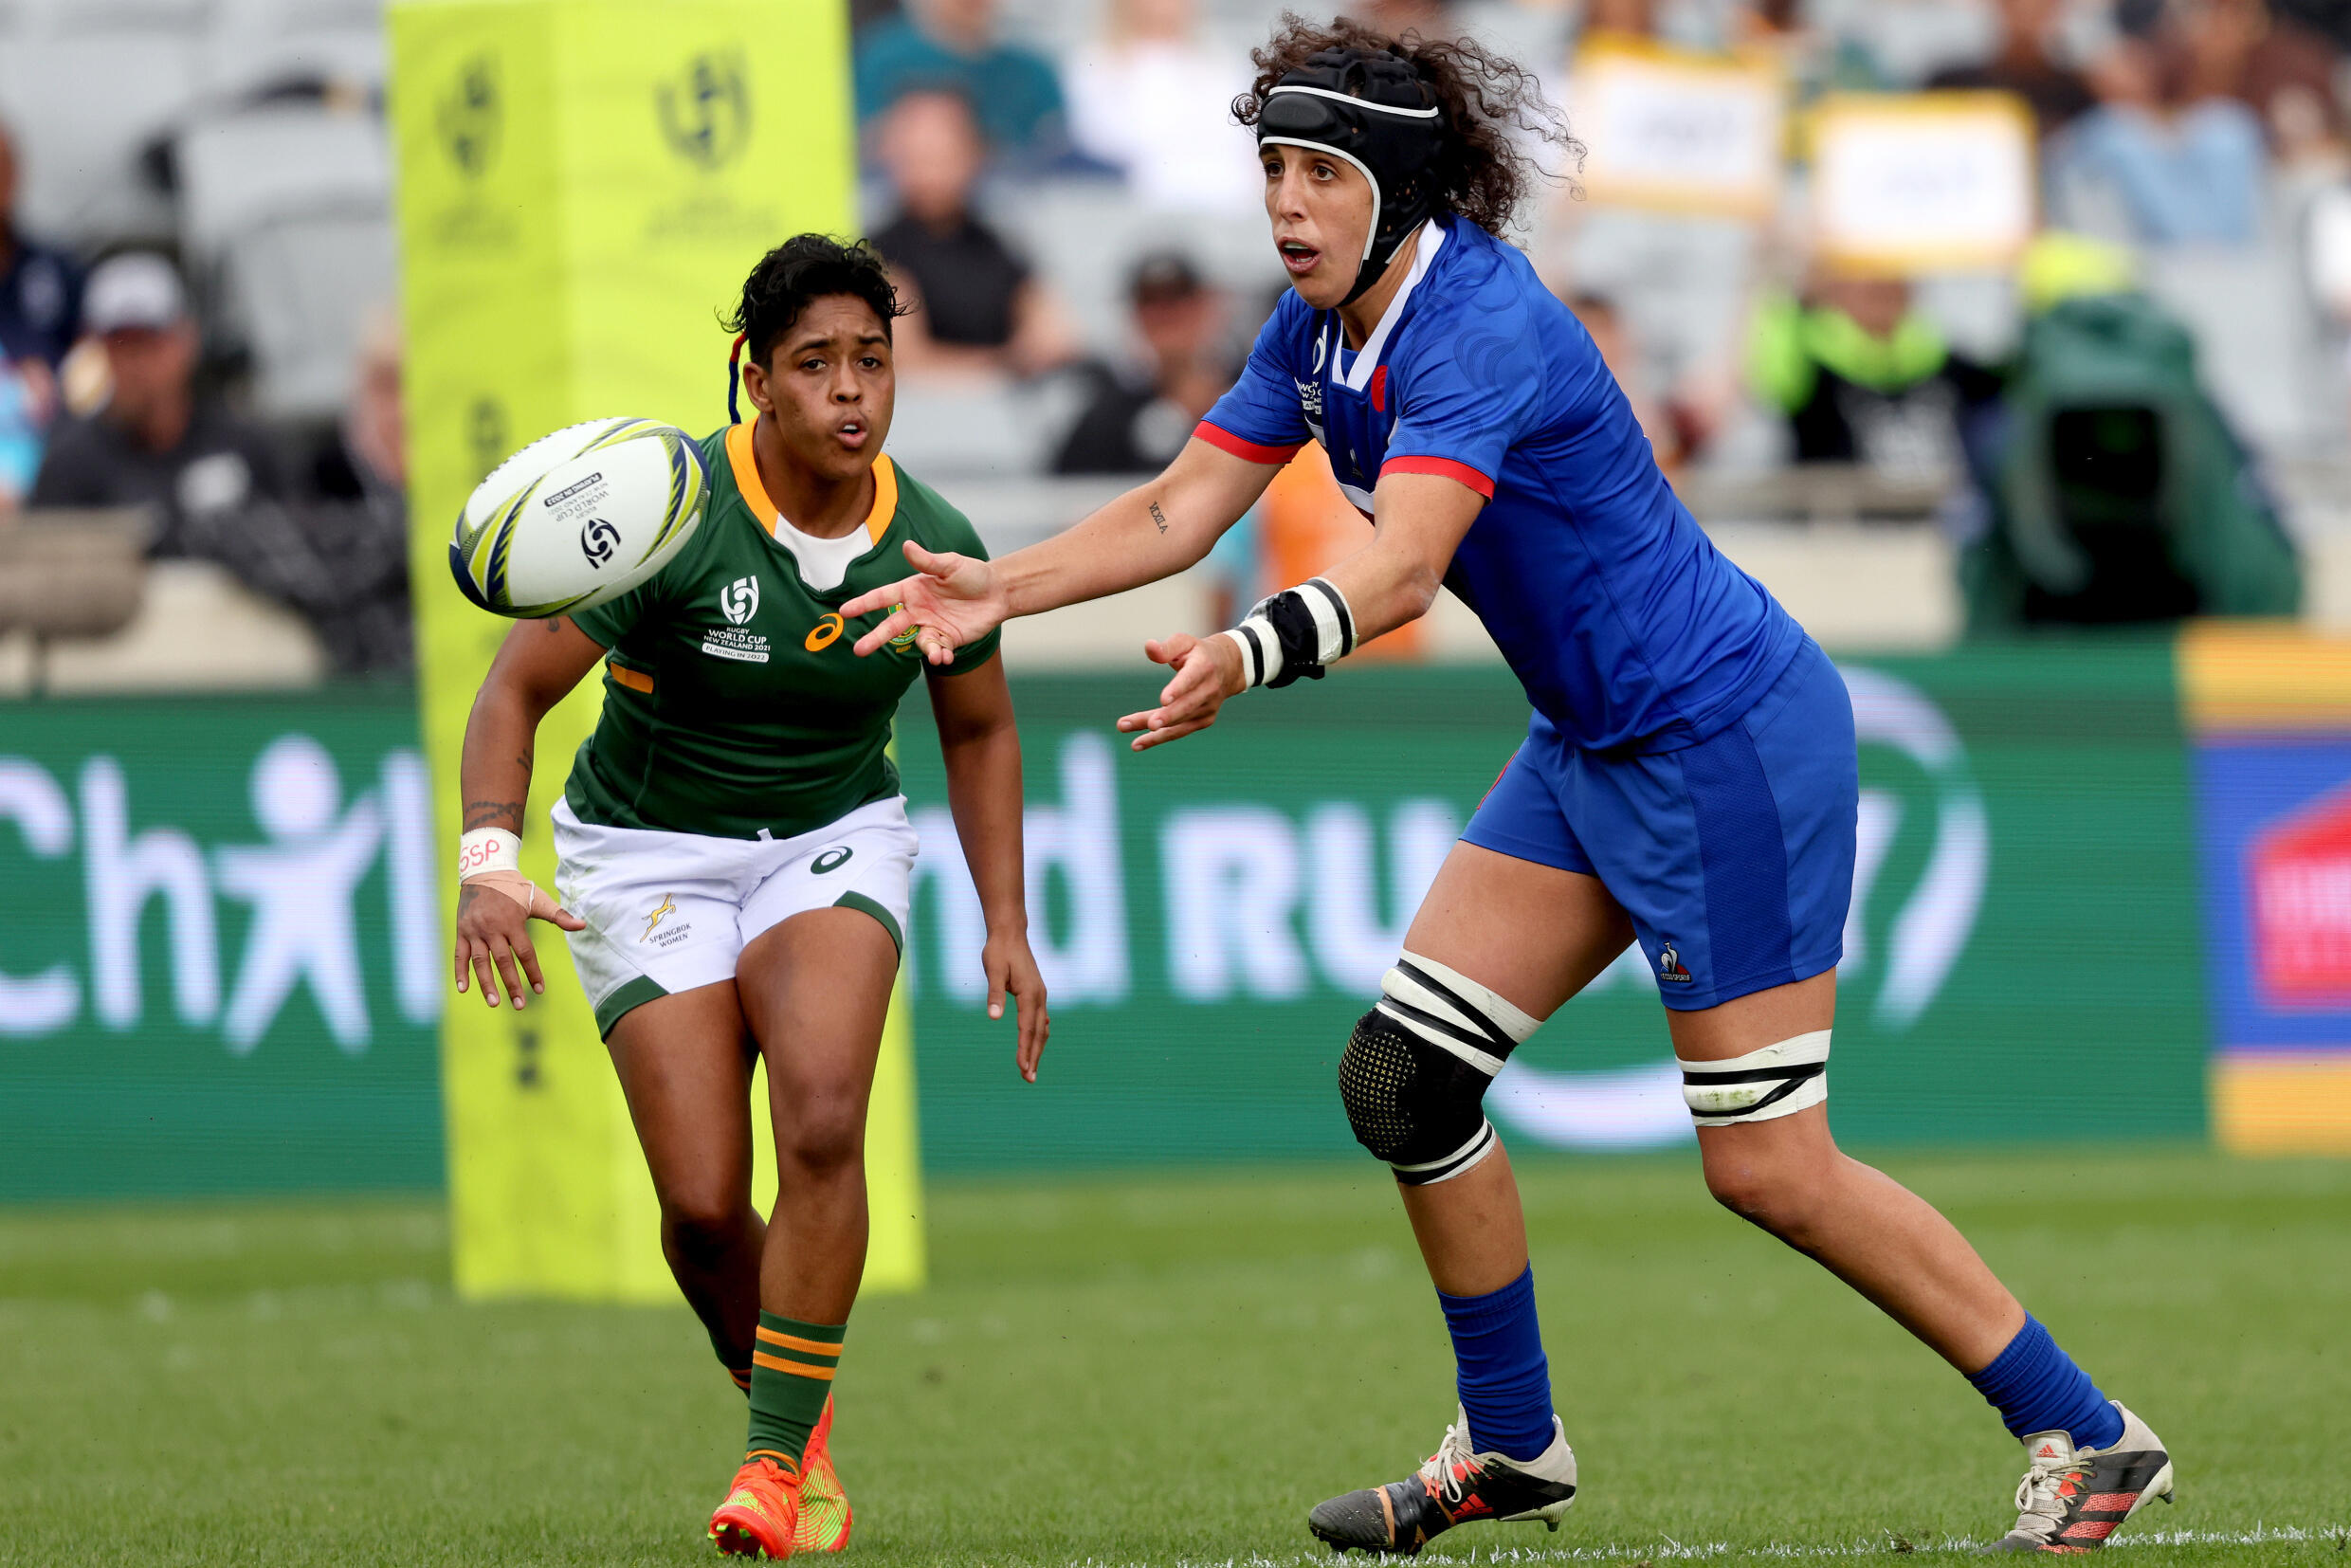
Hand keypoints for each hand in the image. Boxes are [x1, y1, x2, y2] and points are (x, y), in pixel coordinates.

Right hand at [452, 874, 584, 1009]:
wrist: (485, 872)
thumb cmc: (515, 888)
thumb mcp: (538, 899)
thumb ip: (559, 915)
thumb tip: (583, 925)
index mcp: (513, 923)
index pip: (525, 953)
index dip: (533, 972)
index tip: (540, 989)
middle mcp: (492, 929)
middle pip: (503, 961)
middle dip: (511, 984)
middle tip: (519, 1005)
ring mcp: (475, 931)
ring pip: (480, 962)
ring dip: (486, 984)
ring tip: (494, 1003)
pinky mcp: (461, 931)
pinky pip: (459, 955)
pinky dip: (459, 972)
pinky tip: (463, 989)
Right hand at [839, 541, 1006, 662]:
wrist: (998, 592)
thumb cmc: (973, 574)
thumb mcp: (951, 564)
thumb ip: (927, 560)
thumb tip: (907, 546)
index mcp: (912, 590)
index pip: (883, 597)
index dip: (863, 604)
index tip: (844, 612)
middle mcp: (918, 610)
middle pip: (891, 626)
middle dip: (875, 638)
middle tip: (858, 650)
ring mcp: (932, 626)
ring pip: (918, 642)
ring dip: (926, 650)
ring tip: (937, 656)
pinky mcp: (948, 640)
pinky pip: (938, 651)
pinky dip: (940, 656)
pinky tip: (946, 657)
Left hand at [982, 927, 1049, 1081]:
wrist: (1010, 933)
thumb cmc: (998, 951)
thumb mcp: (993, 970)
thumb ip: (994, 993)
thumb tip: (994, 1018)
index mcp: (1030, 993)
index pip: (1027, 1028)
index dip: (1025, 1049)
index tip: (1022, 1068)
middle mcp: (1039, 996)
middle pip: (1038, 1033)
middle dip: (1034, 1056)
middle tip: (1029, 1079)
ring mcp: (1040, 995)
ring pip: (1042, 1028)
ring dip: (1037, 1049)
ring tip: (1030, 1070)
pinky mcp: (1036, 994)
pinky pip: (1041, 1020)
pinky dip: (1039, 1036)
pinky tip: (1035, 1045)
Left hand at [1115, 632, 1242, 751]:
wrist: (1228, 666)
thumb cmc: (1197, 653)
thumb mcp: (1184, 642)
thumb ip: (1166, 648)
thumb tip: (1148, 646)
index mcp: (1203, 667)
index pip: (1191, 679)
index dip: (1178, 689)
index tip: (1163, 700)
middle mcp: (1209, 690)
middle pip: (1186, 706)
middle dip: (1168, 716)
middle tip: (1150, 724)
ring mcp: (1208, 708)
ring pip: (1179, 723)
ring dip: (1155, 732)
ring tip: (1131, 737)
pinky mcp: (1204, 721)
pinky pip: (1179, 732)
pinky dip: (1159, 739)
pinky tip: (1138, 744)